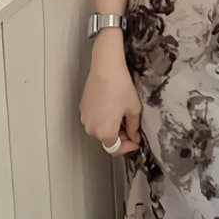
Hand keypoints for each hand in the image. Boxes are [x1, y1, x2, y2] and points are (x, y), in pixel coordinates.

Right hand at [79, 34, 141, 155]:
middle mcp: (91, 129)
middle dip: (121, 136)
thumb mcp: (133, 109)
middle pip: (107, 139)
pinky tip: (112, 106)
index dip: (128, 147)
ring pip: (100, 128)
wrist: (106, 69)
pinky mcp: (82, 108)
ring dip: (111, 126)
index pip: (115, 149)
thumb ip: (134, 128)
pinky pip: (94, 118)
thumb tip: (134, 137)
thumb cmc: (121, 88)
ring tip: (122, 114)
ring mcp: (84, 118)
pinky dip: (103, 117)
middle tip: (132, 127)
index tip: (136, 140)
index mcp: (104, 132)